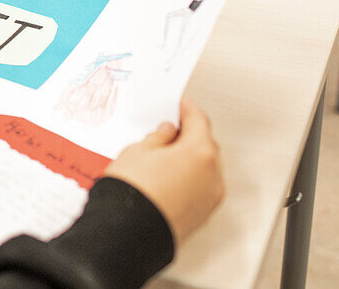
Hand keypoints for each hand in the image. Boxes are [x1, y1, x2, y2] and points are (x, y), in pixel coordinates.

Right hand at [104, 98, 224, 244]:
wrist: (126, 233)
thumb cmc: (132, 192)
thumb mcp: (137, 151)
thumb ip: (157, 138)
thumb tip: (166, 133)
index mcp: (200, 153)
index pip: (198, 120)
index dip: (185, 108)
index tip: (177, 104)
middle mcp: (212, 176)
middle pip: (205, 145)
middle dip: (188, 135)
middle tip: (167, 128)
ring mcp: (209, 198)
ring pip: (203, 169)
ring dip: (188, 159)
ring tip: (162, 155)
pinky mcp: (201, 216)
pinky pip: (198, 188)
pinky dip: (187, 179)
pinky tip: (165, 177)